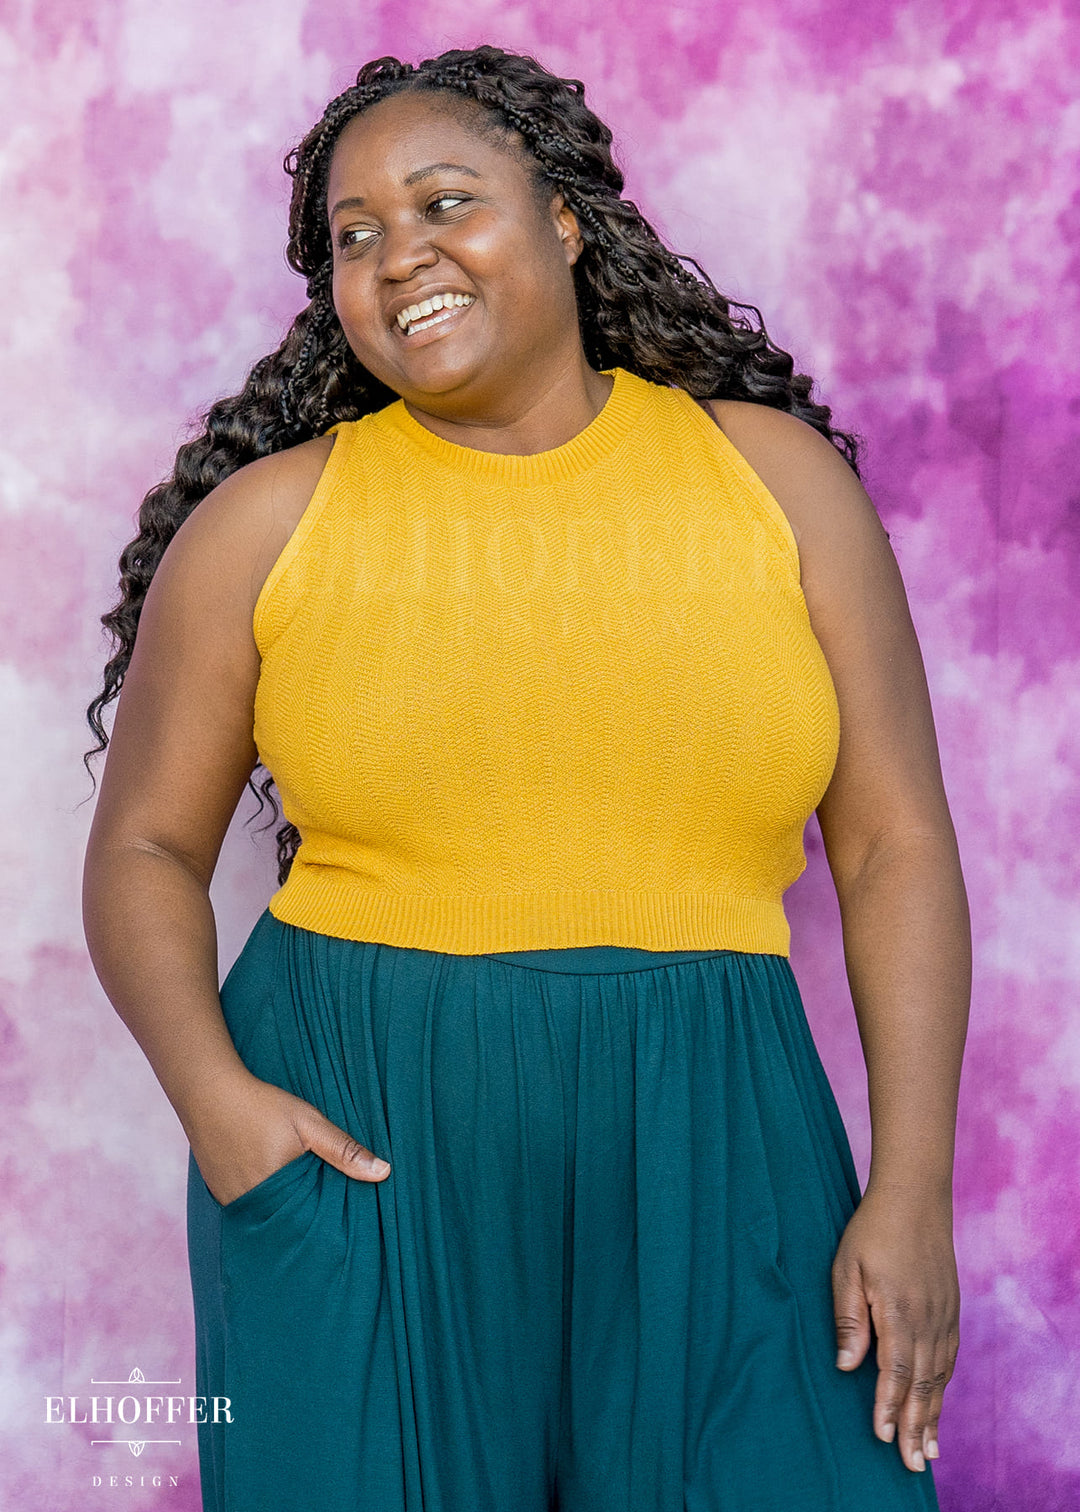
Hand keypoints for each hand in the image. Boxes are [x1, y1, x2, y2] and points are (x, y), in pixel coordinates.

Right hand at [185, 1069, 390, 1206]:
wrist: (208, 1092)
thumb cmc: (262, 1105)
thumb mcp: (309, 1122)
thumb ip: (344, 1149)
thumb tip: (383, 1173)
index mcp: (278, 1191)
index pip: (309, 1224)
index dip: (326, 1223)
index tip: (344, 1225)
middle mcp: (252, 1203)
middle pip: (288, 1222)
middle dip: (306, 1218)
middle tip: (326, 1214)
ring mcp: (232, 1201)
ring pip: (268, 1216)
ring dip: (284, 1211)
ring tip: (302, 1201)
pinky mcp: (220, 1194)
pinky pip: (249, 1207)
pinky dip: (263, 1202)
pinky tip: (273, 1187)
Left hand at [831, 1184, 959, 1472]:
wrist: (915, 1198)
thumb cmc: (872, 1230)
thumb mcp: (847, 1267)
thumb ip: (848, 1318)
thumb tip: (845, 1366)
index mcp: (899, 1311)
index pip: (895, 1371)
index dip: (889, 1406)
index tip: (882, 1437)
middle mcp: (928, 1319)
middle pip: (923, 1383)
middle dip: (916, 1426)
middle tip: (912, 1463)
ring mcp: (943, 1315)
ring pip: (939, 1375)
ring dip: (933, 1413)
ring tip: (928, 1449)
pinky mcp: (950, 1309)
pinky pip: (949, 1358)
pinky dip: (943, 1386)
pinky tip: (937, 1402)